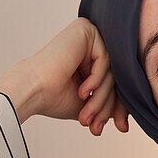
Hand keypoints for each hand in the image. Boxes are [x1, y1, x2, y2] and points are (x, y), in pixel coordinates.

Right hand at [25, 17, 128, 135]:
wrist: (31, 91)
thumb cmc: (53, 97)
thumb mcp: (90, 104)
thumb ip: (109, 103)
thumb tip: (126, 121)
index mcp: (90, 58)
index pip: (115, 82)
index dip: (118, 106)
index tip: (120, 127)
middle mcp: (92, 43)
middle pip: (115, 76)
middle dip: (109, 105)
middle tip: (98, 126)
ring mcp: (89, 34)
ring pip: (111, 71)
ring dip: (101, 98)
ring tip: (86, 115)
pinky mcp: (86, 30)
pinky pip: (104, 60)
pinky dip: (96, 80)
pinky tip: (83, 92)